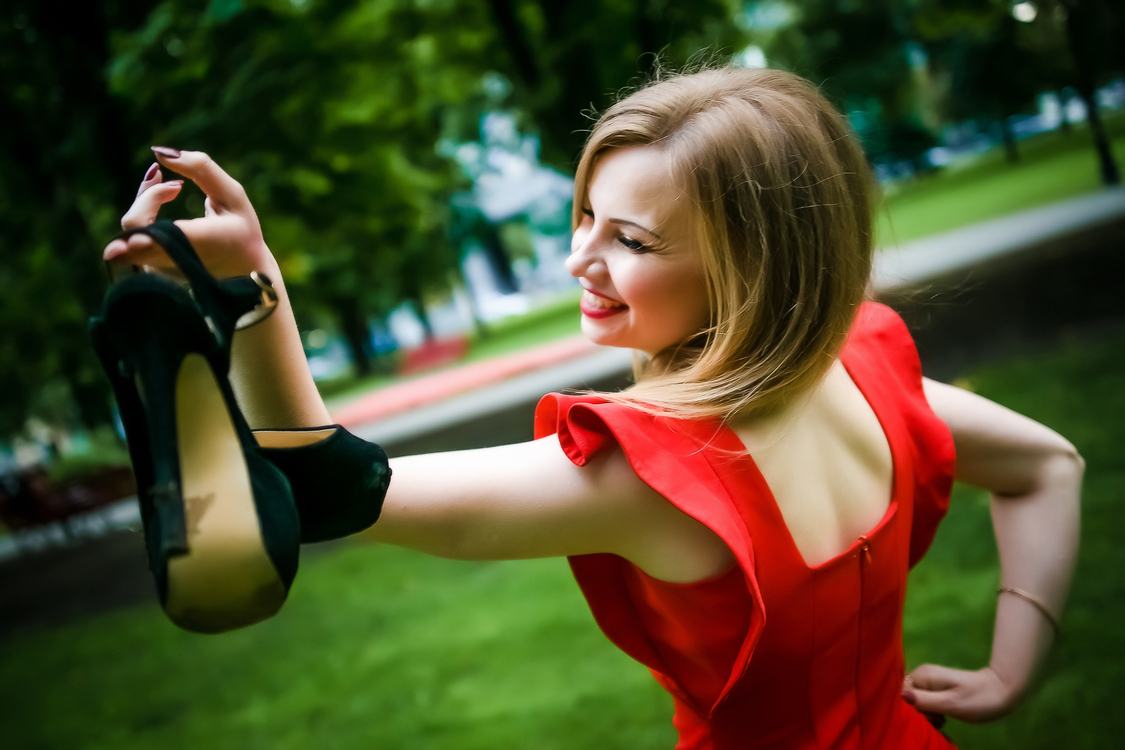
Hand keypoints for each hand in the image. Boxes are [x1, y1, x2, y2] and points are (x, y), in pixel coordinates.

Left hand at [103, 147, 276, 280]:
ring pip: (128, 234)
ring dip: (144, 205)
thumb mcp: (232, 194)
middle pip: (133, 224)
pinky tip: (164, 205)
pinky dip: (143, 220)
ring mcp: (161, 271)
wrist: (247, 270)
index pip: (151, 222)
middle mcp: (175, 261)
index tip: (176, 187)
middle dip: (148, 196)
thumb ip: (200, 167)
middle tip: (174, 185)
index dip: (150, 198)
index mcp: (198, 242)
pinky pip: (132, 245)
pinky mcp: (155, 273)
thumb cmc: (243, 230)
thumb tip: (159, 152)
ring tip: (172, 190)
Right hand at [902, 664, 1018, 723]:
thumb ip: (925, 701)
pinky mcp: (939, 688)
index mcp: (924, 675)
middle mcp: (925, 675)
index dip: (910, 707)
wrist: (1002, 691)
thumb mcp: (950, 704)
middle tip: (938, 720)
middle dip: (919, 711)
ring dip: (927, 713)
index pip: (902, 692)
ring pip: (917, 700)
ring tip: (943, 720)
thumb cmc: (978, 699)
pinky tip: (944, 717)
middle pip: (908, 696)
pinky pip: (926, 700)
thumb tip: (902, 697)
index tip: (927, 717)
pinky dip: (933, 711)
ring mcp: (932, 681)